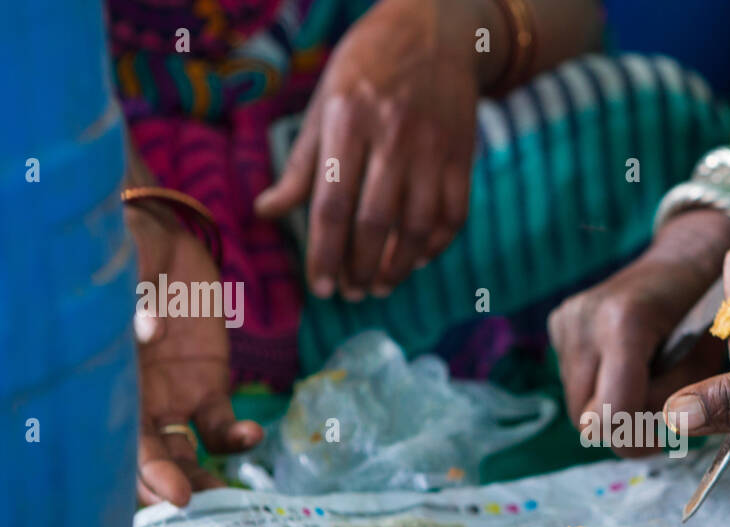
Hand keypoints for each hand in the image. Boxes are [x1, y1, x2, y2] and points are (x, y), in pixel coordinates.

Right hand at [128, 205, 262, 505]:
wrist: (163, 239)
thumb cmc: (128, 253)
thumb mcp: (123, 271)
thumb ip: (129, 302)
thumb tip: (147, 329)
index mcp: (104, 380)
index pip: (116, 441)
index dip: (141, 472)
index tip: (170, 492)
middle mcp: (135, 400)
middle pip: (148, 458)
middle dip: (170, 484)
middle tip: (194, 502)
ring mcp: (172, 398)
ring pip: (186, 453)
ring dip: (205, 476)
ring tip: (227, 494)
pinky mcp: (208, 386)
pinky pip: (221, 426)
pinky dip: (237, 438)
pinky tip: (254, 435)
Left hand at [254, 0, 483, 299]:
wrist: (434, 29)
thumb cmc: (367, 68)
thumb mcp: (326, 103)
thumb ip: (302, 164)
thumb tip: (267, 212)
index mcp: (348, 122)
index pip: (332, 204)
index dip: (324, 254)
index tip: (320, 286)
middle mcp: (392, 137)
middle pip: (375, 224)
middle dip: (359, 268)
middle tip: (349, 293)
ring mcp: (433, 148)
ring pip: (417, 228)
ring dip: (397, 267)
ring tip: (379, 286)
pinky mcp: (462, 156)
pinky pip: (453, 216)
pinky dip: (436, 246)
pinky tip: (417, 260)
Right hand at [548, 210, 729, 453]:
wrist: (686, 257)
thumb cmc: (708, 306)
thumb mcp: (709, 355)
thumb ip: (683, 395)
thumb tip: (659, 433)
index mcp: (624, 321)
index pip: (612, 412)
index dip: (638, 437)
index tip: (661, 436)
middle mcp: (584, 319)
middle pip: (588, 419)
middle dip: (626, 425)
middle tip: (661, 412)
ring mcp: (566, 320)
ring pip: (578, 407)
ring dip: (613, 408)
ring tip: (646, 382)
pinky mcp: (559, 324)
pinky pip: (575, 383)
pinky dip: (602, 387)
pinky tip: (629, 365)